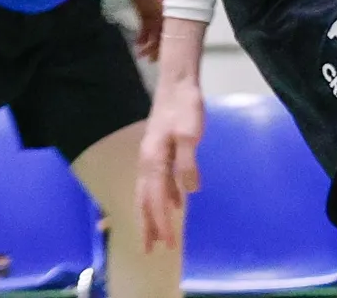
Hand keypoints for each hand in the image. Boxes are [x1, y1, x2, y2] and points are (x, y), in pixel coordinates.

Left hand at [128, 0, 166, 60]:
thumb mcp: (161, 0)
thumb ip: (165, 14)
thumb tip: (171, 30)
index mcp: (172, 12)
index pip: (174, 31)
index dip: (170, 44)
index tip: (167, 55)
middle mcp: (165, 15)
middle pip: (164, 35)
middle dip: (159, 48)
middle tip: (153, 59)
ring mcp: (155, 14)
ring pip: (153, 34)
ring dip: (147, 45)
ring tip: (141, 54)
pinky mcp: (144, 14)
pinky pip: (144, 29)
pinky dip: (141, 37)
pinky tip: (137, 44)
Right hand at [136, 71, 205, 251]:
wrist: (178, 84)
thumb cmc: (185, 107)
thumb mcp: (191, 135)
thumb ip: (188, 163)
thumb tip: (190, 191)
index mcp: (153, 161)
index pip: (156, 200)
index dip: (161, 224)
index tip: (168, 244)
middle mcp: (147, 162)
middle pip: (145, 201)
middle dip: (148, 226)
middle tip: (151, 250)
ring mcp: (151, 157)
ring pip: (149, 193)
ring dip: (154, 214)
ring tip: (159, 235)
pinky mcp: (160, 151)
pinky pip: (158, 181)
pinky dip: (164, 196)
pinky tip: (177, 204)